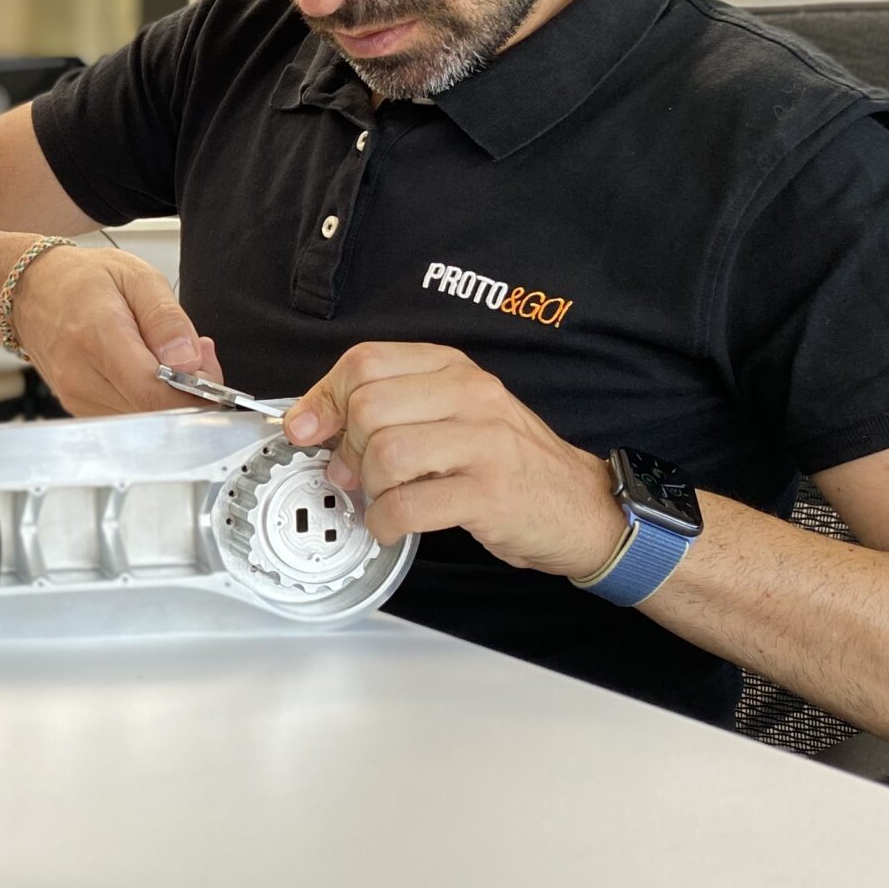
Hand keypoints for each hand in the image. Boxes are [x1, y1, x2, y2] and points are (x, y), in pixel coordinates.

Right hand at [9, 246, 221, 416]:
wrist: (30, 291)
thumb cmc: (80, 280)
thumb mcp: (136, 276)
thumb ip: (167, 319)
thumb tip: (189, 362)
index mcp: (98, 337)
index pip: (154, 392)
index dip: (194, 391)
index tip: (206, 369)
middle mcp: (81, 376)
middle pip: (154, 410)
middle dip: (187, 391)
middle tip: (192, 356)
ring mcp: (76, 397)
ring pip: (144, 418)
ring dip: (167, 396)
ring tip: (164, 359)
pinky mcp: (78, 409)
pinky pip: (129, 416)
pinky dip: (146, 399)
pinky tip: (144, 372)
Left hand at [280, 343, 625, 578]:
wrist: (579, 505)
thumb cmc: (505, 462)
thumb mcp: (450, 417)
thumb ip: (387, 410)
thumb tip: (311, 423)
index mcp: (453, 369)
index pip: (365, 362)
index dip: (323, 398)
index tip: (309, 428)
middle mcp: (470, 395)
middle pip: (367, 406)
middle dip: (347, 449)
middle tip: (355, 475)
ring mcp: (484, 442)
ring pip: (385, 453)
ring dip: (369, 488)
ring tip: (383, 500)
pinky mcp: (490, 492)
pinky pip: (410, 503)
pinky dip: (386, 522)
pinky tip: (393, 525)